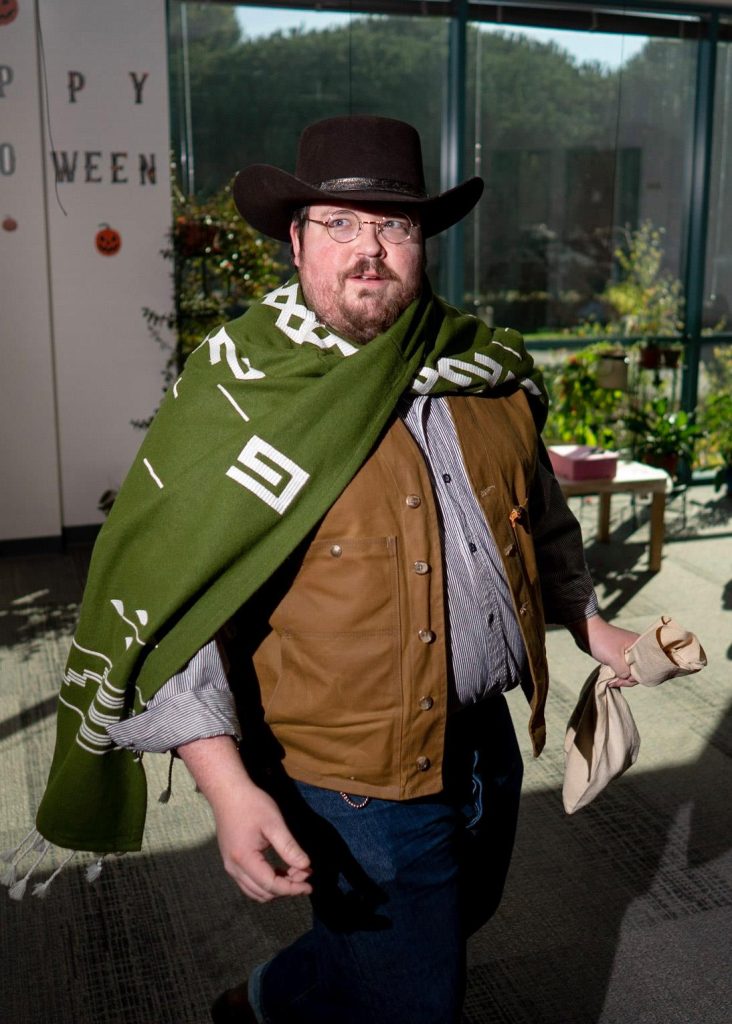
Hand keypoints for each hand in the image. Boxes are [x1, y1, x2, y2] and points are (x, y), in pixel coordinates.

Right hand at [178, 735, 311, 902]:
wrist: (227, 792)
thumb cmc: (251, 804)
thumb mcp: (274, 823)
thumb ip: (289, 847)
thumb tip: (306, 866)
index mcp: (244, 859)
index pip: (271, 885)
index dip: (292, 888)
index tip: (310, 886)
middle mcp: (234, 868)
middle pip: (263, 893)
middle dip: (286, 888)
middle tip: (305, 873)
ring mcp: (230, 866)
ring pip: (255, 891)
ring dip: (276, 887)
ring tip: (295, 873)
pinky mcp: (231, 861)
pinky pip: (249, 883)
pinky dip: (266, 883)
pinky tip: (280, 871)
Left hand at [568, 615, 639, 686]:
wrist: (586, 630)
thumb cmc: (602, 642)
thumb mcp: (615, 658)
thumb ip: (624, 671)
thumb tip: (627, 678)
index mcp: (639, 647)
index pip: (644, 669)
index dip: (634, 677)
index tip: (621, 680)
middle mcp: (636, 650)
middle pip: (637, 670)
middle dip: (626, 679)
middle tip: (614, 682)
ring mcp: (627, 652)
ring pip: (629, 670)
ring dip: (621, 677)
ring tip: (611, 681)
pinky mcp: (619, 654)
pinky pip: (622, 667)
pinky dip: (617, 673)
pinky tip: (611, 678)